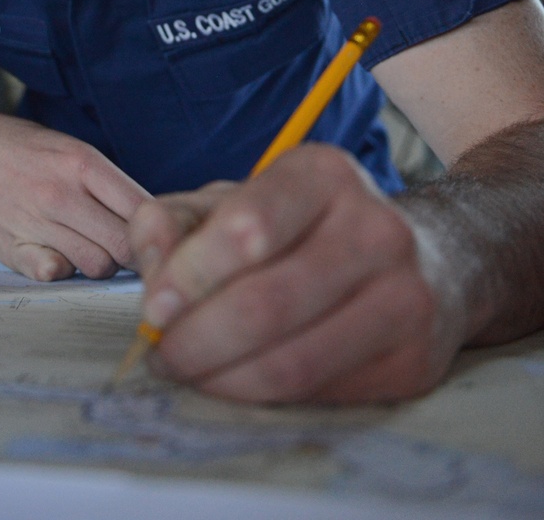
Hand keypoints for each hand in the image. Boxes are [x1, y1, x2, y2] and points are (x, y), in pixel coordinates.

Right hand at [0, 109, 149, 280]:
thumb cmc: (30, 153)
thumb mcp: (74, 151)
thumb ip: (111, 186)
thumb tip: (156, 224)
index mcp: (82, 163)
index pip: (142, 210)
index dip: (157, 229)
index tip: (157, 236)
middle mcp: (60, 193)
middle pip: (125, 246)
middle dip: (135, 255)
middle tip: (127, 250)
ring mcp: (35, 222)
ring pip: (96, 266)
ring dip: (101, 263)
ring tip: (90, 246)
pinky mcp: (13, 248)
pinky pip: (55, 275)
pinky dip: (65, 271)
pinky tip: (60, 255)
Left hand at [129, 143, 464, 403]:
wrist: (423, 260)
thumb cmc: (300, 229)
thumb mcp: (234, 202)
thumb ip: (175, 220)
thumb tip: (149, 262)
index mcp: (324, 174)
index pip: (247, 228)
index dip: (189, 276)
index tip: (152, 309)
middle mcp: (375, 228)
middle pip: (266, 304)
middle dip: (196, 340)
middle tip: (161, 357)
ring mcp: (404, 296)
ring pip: (293, 362)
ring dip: (222, 381)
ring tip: (190, 374)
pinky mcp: (413, 360)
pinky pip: (320, 395)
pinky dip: (264, 399)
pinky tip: (238, 383)